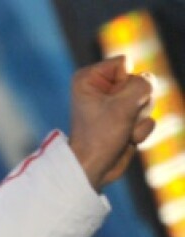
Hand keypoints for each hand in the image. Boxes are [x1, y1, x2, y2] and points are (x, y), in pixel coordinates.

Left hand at [68, 57, 156, 190]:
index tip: (109, 103)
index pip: (124, 63)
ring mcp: (114, 105)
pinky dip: (141, 130)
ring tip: (122, 131)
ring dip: (139, 118)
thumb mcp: (124, 105)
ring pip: (147, 98)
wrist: (93, 170)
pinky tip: (127, 140)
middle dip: (136, 102)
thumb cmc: (100, 137)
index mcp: (89, 78)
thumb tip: (150, 82)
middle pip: (139, 80)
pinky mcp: (125, 119)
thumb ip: (144, 84)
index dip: (125, 83)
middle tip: (119, 119)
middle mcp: (101, 88)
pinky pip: (147, 116)